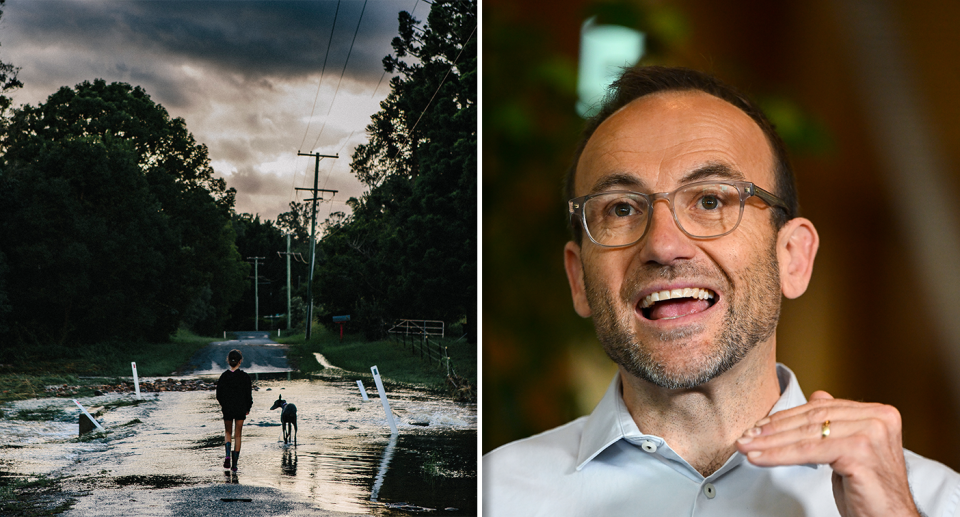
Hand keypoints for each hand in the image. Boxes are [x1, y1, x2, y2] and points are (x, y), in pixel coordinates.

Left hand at [735, 391, 919, 516]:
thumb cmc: (870, 489)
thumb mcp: (851, 449)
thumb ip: (838, 422)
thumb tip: (817, 396)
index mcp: (878, 413)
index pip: (822, 408)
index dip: (787, 416)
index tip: (759, 425)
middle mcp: (878, 418)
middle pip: (813, 420)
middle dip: (774, 429)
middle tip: (747, 436)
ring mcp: (871, 434)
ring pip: (807, 435)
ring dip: (770, 443)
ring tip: (747, 447)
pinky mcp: (860, 453)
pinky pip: (808, 452)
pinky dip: (779, 455)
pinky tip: (760, 458)